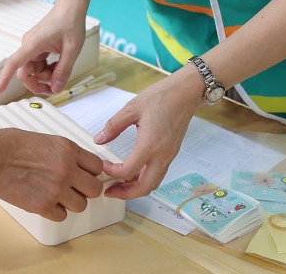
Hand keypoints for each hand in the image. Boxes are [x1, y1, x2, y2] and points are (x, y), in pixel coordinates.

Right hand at [0, 3, 87, 95]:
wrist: (70, 8)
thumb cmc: (70, 22)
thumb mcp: (72, 51)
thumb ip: (63, 71)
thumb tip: (55, 89)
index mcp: (33, 44)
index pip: (13, 64)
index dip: (4, 79)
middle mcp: (28, 45)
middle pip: (26, 73)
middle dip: (40, 83)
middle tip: (56, 87)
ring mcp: (32, 46)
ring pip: (33, 70)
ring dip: (46, 76)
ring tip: (61, 72)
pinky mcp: (37, 47)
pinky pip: (38, 64)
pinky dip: (48, 69)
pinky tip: (58, 65)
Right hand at [0, 129, 104, 220]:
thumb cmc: (10, 145)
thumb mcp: (46, 139)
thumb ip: (64, 153)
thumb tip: (75, 163)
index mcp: (68, 149)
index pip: (97, 166)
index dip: (91, 172)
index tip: (86, 175)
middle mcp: (66, 169)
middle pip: (94, 189)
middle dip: (86, 189)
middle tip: (75, 188)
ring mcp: (56, 189)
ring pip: (81, 205)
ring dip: (70, 202)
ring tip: (57, 196)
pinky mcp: (43, 206)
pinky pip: (62, 216)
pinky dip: (55, 212)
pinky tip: (46, 202)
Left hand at [96, 71, 199, 199]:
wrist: (186, 92)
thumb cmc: (162, 96)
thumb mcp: (132, 108)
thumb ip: (113, 126)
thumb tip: (99, 140)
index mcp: (150, 145)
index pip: (128, 171)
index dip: (112, 173)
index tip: (102, 166)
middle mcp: (162, 155)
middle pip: (145, 187)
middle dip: (126, 193)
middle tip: (109, 191)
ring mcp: (169, 155)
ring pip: (153, 183)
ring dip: (136, 189)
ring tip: (119, 185)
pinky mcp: (171, 152)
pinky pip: (158, 173)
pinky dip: (145, 179)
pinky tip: (134, 173)